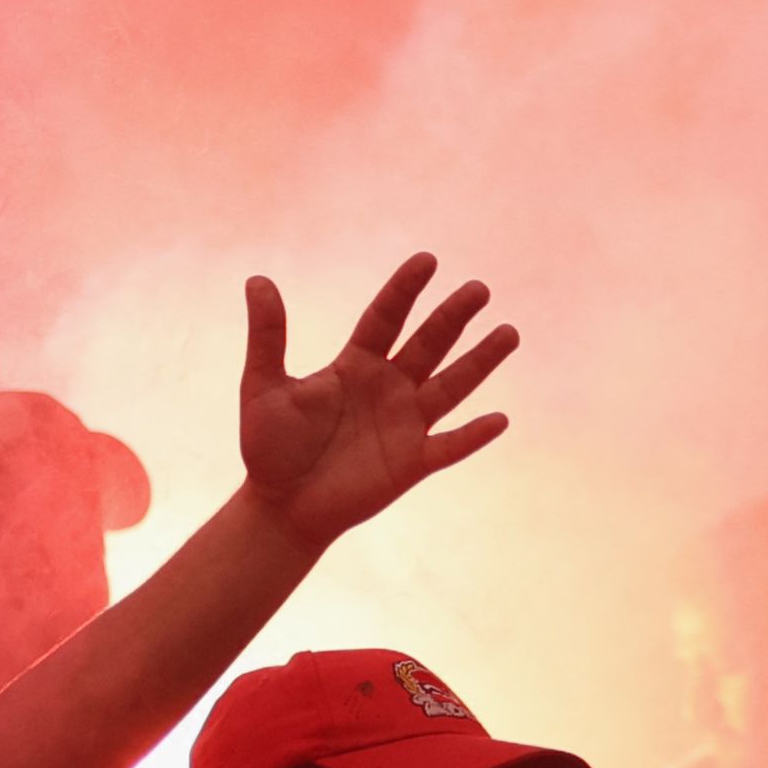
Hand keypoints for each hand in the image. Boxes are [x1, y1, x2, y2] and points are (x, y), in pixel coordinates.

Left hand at [236, 255, 517, 547]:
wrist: (280, 507)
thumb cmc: (269, 448)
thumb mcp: (263, 386)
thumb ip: (266, 335)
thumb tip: (257, 279)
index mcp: (355, 365)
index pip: (385, 318)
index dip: (405, 290)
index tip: (427, 260)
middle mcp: (388, 388)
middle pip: (428, 344)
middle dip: (453, 316)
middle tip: (479, 289)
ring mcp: (404, 425)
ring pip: (451, 386)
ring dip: (480, 361)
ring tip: (509, 332)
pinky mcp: (412, 463)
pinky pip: (449, 446)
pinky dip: (474, 435)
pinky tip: (500, 419)